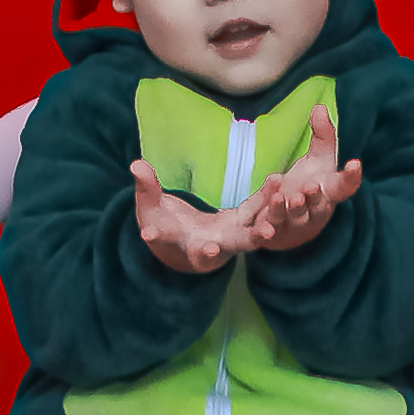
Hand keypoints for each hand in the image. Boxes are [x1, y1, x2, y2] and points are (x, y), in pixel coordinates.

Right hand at [131, 165, 263, 273]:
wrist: (184, 241)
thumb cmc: (162, 224)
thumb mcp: (150, 207)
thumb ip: (145, 187)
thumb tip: (136, 164)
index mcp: (177, 243)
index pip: (166, 239)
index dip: (158, 235)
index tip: (153, 233)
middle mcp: (205, 246)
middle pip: (215, 250)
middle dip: (230, 246)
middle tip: (242, 242)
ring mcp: (226, 237)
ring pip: (247, 234)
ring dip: (261, 224)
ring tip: (275, 207)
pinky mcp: (240, 223)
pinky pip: (256, 212)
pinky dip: (266, 198)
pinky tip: (277, 179)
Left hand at [247, 105, 364, 253]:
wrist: (291, 221)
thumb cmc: (310, 186)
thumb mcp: (318, 161)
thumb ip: (323, 136)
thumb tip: (320, 107)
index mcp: (329, 192)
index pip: (344, 186)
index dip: (350, 177)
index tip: (355, 163)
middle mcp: (316, 210)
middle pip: (318, 205)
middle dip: (315, 197)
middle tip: (311, 186)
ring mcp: (295, 223)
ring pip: (294, 217)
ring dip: (290, 209)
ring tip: (285, 197)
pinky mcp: (274, 232)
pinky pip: (270, 229)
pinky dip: (267, 228)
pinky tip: (262, 225)